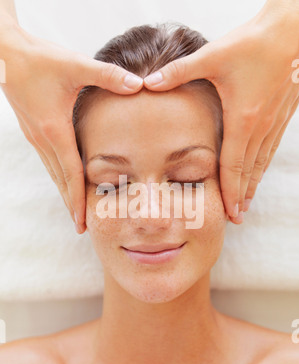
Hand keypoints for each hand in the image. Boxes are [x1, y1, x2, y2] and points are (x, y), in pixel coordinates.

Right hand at [0, 20, 143, 232]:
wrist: (5, 53)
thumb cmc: (39, 59)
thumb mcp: (75, 65)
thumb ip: (108, 75)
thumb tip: (139, 85)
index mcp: (54, 130)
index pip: (70, 174)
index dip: (78, 199)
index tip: (82, 222)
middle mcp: (43, 140)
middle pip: (60, 181)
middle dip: (71, 205)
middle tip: (81, 227)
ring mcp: (36, 137)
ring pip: (53, 174)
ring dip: (64, 194)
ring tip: (75, 212)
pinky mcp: (34, 131)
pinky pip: (49, 162)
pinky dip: (59, 177)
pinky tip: (66, 181)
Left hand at [144, 1, 298, 223]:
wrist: (292, 32)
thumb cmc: (253, 43)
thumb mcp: (213, 56)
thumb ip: (179, 72)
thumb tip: (148, 82)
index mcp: (242, 120)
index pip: (234, 167)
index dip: (230, 193)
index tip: (229, 214)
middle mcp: (260, 128)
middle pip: (249, 172)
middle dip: (241, 198)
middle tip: (235, 218)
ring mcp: (272, 123)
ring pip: (261, 163)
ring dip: (253, 186)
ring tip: (246, 204)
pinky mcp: (280, 116)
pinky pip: (270, 149)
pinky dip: (262, 167)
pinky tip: (259, 173)